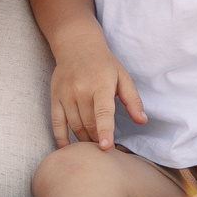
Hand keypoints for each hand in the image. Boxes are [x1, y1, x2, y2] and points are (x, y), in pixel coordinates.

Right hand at [48, 26, 144, 149]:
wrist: (76, 45)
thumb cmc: (104, 64)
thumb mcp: (122, 77)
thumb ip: (132, 100)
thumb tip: (142, 121)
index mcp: (100, 84)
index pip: (103, 112)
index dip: (105, 131)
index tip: (106, 147)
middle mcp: (80, 90)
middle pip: (89, 123)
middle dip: (98, 140)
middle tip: (106, 152)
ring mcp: (65, 94)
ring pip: (75, 126)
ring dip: (84, 141)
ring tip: (93, 148)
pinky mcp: (54, 98)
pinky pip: (56, 123)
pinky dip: (61, 138)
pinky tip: (68, 149)